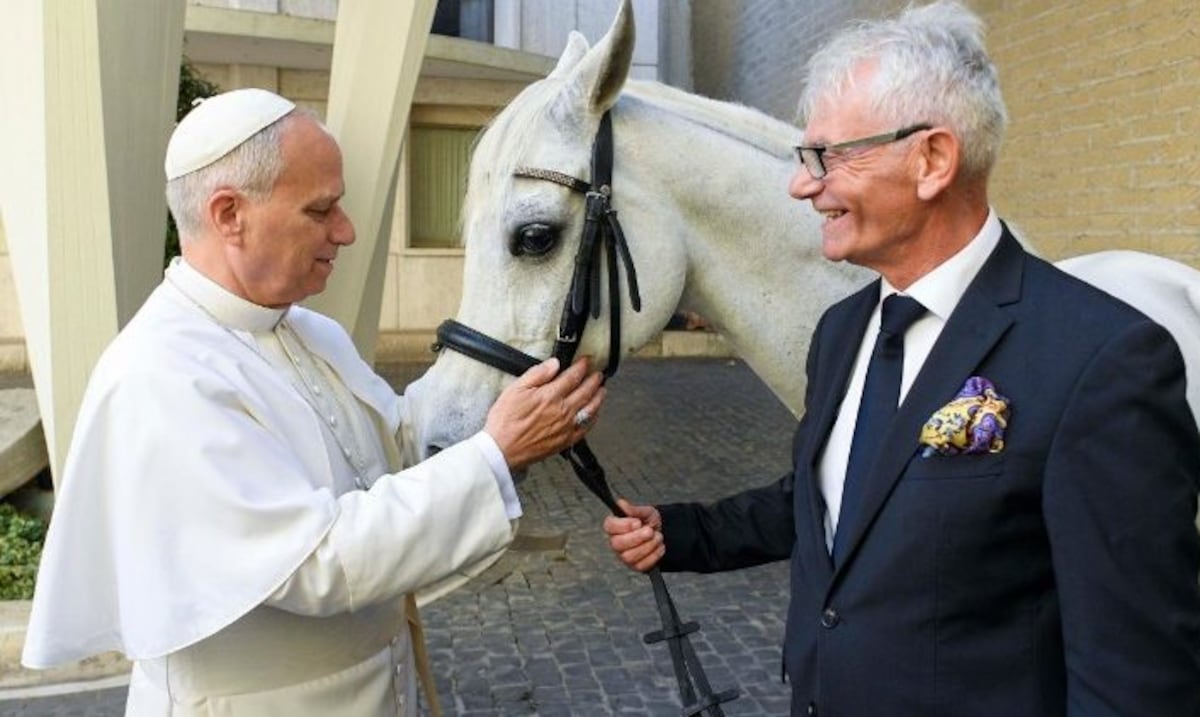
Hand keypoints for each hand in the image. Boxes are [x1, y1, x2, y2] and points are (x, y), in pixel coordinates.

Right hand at [484, 357, 605, 470]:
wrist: (502, 449)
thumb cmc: (505, 421)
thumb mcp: (515, 389)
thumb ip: (537, 374)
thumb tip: (554, 363)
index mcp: (551, 395)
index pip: (573, 376)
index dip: (582, 366)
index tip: (586, 361)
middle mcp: (563, 410)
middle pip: (586, 391)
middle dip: (594, 380)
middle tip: (598, 374)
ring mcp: (567, 426)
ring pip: (590, 408)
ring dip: (599, 397)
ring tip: (602, 390)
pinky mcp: (566, 440)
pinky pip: (586, 427)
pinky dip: (594, 418)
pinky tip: (595, 414)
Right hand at [603, 498, 664, 571]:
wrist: (662, 534)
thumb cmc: (649, 522)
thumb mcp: (646, 512)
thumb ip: (634, 509)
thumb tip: (621, 504)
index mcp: (615, 527)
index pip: (609, 526)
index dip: (623, 525)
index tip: (638, 522)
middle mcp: (616, 543)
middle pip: (617, 544)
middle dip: (637, 538)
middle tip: (650, 531)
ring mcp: (624, 556)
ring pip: (629, 556)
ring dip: (648, 546)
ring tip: (658, 537)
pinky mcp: (636, 566)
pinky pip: (642, 565)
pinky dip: (654, 555)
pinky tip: (659, 546)